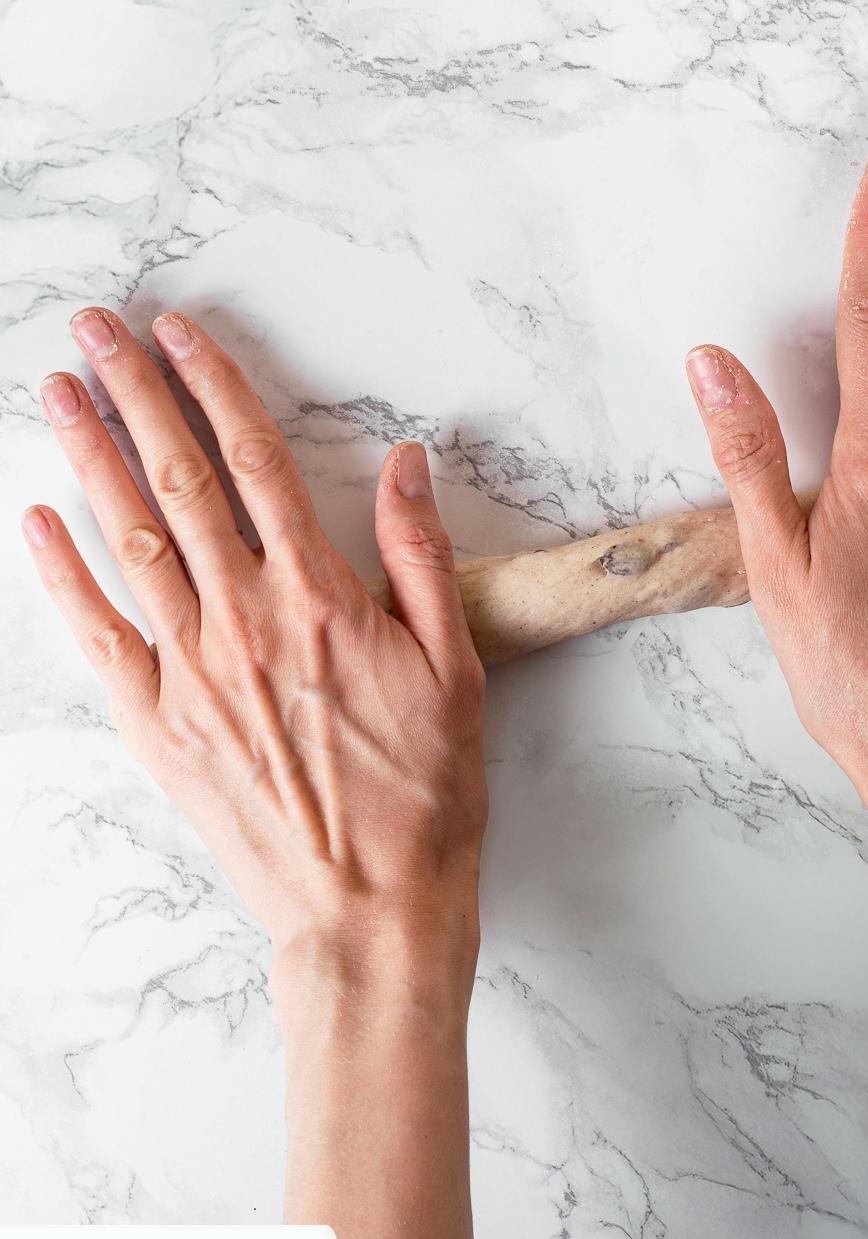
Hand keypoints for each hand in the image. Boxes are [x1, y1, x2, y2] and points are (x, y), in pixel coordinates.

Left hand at [24, 308, 486, 996]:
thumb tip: (407, 465)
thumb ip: (421, 556)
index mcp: (321, 598)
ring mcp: (192, 673)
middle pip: (180, 482)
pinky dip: (62, 576)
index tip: (179, 334)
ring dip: (89, 459)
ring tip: (57, 393)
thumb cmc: (423, 792)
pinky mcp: (158, 726)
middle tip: (95, 332)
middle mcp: (246, 620)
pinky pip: (97, 636)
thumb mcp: (456, 666)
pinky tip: (39, 521)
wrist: (369, 906)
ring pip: (129, 541)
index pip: (257, 463)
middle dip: (133, 395)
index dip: (214, 387)